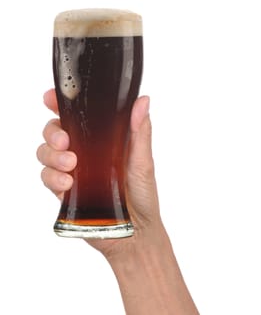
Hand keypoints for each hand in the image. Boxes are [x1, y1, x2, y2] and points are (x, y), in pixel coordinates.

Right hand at [37, 89, 164, 256]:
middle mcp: (85, 152)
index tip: (51, 99)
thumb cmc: (143, 196)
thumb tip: (143, 101)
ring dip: (52, 156)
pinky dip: (52, 178)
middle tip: (65, 141)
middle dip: (53, 132)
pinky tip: (67, 184)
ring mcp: (73, 172)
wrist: (135, 233)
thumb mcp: (143, 161)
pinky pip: (47, 178)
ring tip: (71, 165)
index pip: (77, 116)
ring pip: (45, 153)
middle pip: (54, 132)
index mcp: (102, 140)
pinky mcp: (65, 192)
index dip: (60, 104)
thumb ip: (140, 132)